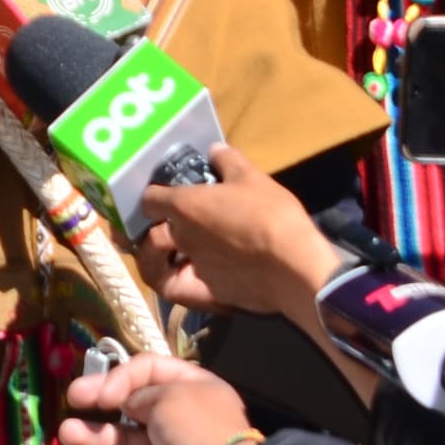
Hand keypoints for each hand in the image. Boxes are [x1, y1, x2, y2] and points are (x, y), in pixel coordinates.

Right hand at [57, 354, 249, 444]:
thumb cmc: (197, 429)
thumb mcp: (167, 398)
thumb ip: (138, 394)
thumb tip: (126, 401)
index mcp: (192, 386)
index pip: (148, 368)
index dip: (120, 375)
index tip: (99, 392)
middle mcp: (181, 415)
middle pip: (132, 404)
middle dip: (99, 403)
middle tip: (72, 401)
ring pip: (127, 438)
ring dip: (97, 435)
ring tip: (68, 433)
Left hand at [135, 145, 336, 326]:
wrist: (295, 267)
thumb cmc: (270, 215)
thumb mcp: (252, 177)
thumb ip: (228, 161)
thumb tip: (214, 150)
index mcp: (184, 207)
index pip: (149, 200)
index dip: (153, 196)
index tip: (163, 194)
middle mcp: (181, 239)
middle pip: (152, 234)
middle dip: (157, 229)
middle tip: (172, 222)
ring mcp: (194, 270)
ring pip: (161, 265)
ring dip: (161, 259)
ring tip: (177, 251)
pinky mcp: (211, 295)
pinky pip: (188, 287)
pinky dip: (189, 279)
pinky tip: (202, 271)